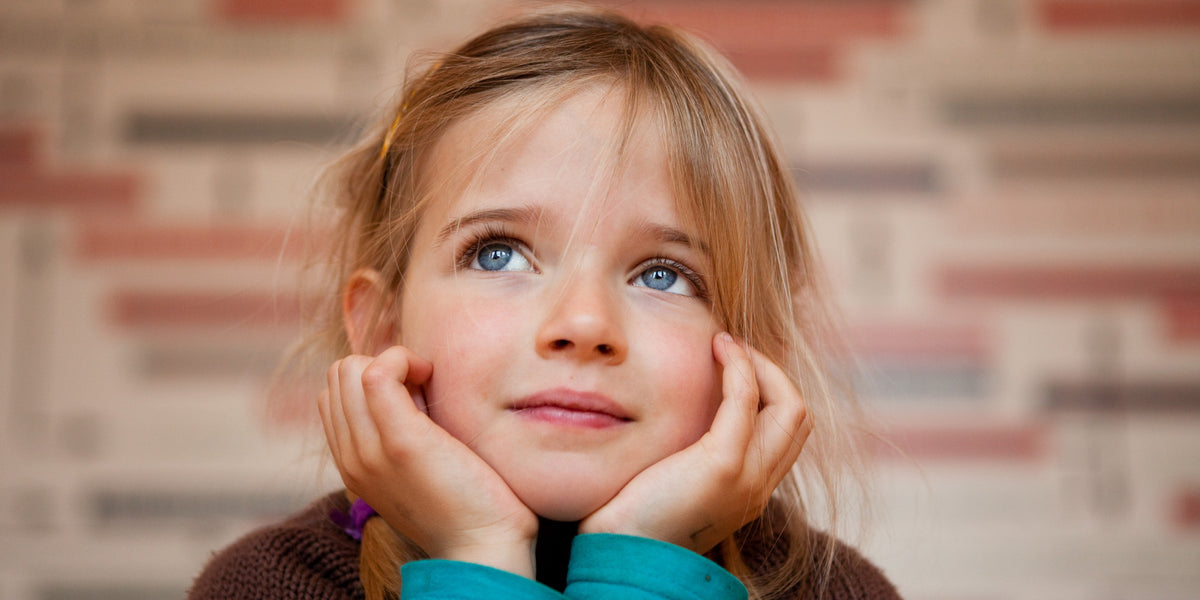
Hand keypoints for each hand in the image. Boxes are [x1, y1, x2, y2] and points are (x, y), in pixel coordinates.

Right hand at [318, 345, 538, 576]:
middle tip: (425, 390)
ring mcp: (370, 450)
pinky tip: (430, 376)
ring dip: (393, 362)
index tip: (416, 395)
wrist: (483, 546)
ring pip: (349, 369)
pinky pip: (376, 372)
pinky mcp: (400, 441)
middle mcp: (351, 457)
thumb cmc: (464, 499)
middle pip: (338, 374)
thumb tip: (411, 381)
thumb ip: (400, 430)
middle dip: (381, 366)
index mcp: (351, 463)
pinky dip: (403, 359)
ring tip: (428, 389)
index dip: (373, 378)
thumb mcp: (417, 463)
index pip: (334, 394)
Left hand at [579, 333, 809, 552]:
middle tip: (733, 350)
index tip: (736, 365)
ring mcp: (748, 477)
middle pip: (799, 415)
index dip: (772, 390)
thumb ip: (694, 451)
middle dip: (772, 372)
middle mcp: (760, 486)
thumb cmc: (635, 515)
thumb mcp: (677, 478)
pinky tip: (717, 348)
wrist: (622, 550)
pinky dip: (739, 365)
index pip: (789, 430)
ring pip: (788, 404)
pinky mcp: (723, 465)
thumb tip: (688, 410)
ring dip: (759, 363)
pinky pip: (746, 400)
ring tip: (726, 344)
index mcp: (752, 490)